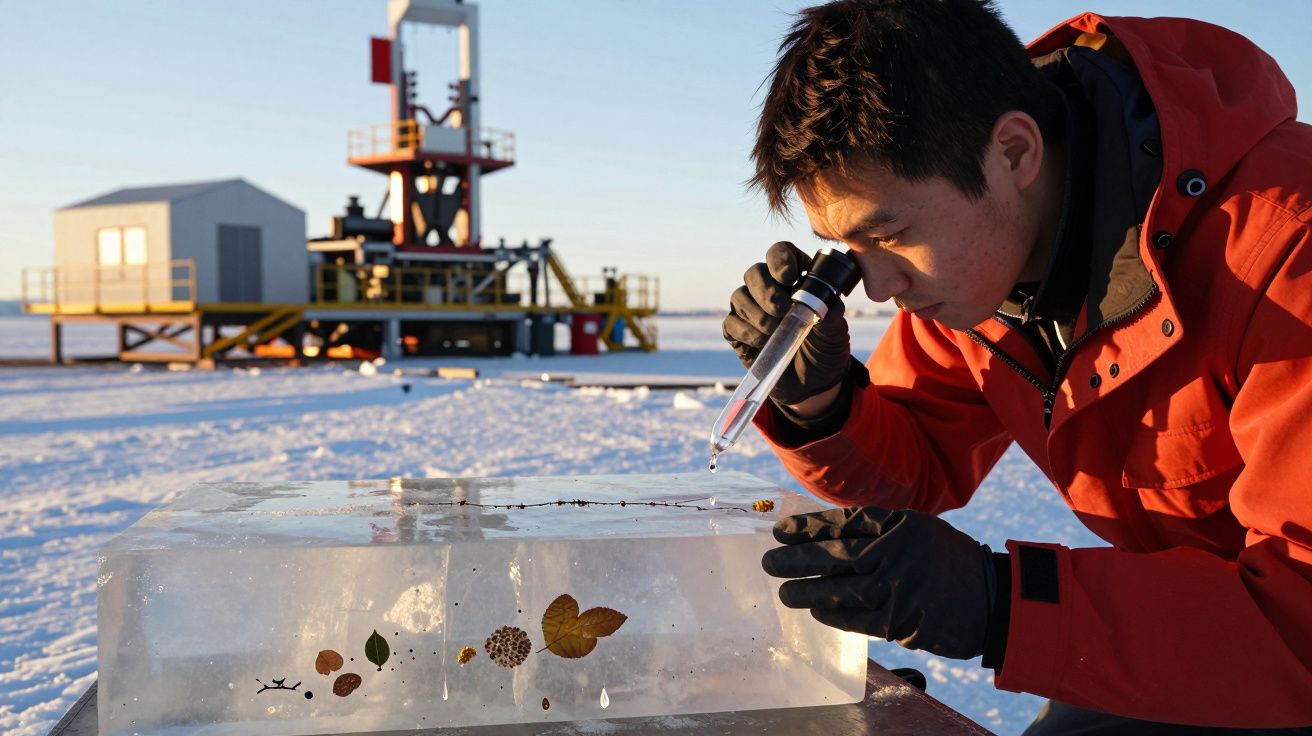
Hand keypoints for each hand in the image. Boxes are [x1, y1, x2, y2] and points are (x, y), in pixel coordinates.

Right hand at [722, 241, 851, 406]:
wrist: (813, 385)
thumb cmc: (825, 350)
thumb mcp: (836, 332)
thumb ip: (832, 313)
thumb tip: (827, 303)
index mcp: (795, 279)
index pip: (780, 253)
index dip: (780, 260)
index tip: (789, 277)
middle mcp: (769, 289)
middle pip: (754, 272)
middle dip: (765, 289)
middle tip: (780, 308)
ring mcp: (751, 310)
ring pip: (739, 296)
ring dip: (756, 313)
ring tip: (774, 330)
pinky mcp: (738, 333)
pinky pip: (731, 323)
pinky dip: (746, 331)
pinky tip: (762, 341)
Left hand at [761, 507, 1000, 660]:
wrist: (992, 599)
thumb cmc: (948, 560)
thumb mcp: (918, 529)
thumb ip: (877, 530)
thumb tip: (823, 536)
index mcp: (900, 524)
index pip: (844, 522)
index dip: (809, 527)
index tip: (781, 531)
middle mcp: (898, 553)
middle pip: (836, 555)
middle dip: (797, 559)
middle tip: (770, 562)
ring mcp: (900, 587)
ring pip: (841, 590)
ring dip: (808, 592)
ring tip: (784, 593)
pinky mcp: (903, 620)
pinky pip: (858, 619)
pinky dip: (835, 616)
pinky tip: (817, 613)